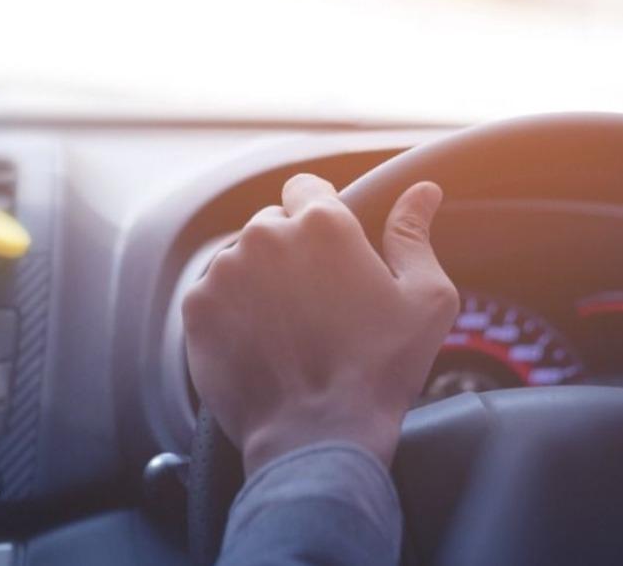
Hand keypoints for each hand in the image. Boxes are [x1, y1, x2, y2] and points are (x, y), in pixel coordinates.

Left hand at [183, 173, 458, 474]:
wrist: (319, 435)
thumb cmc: (380, 370)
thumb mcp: (425, 298)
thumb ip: (414, 235)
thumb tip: (423, 192)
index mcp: (323, 224)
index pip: (306, 188)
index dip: (319, 214)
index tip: (328, 249)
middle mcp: (266, 236)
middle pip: (272, 224)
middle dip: (291, 252)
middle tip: (317, 302)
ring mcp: (225, 270)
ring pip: (241, 259)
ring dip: (260, 281)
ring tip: (289, 329)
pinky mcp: (197, 307)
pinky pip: (214, 293)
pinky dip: (232, 311)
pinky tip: (261, 343)